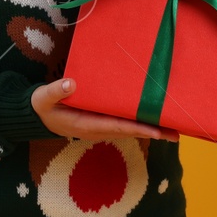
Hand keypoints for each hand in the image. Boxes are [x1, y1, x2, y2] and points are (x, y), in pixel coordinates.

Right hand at [31, 79, 178, 141]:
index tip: (157, 131)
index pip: (117, 127)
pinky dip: (141, 121)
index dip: (138, 129)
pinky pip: (125, 122)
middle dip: (153, 132)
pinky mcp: (103, 120)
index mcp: (88, 125)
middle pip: (130, 131)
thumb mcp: (43, 98)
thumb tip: (71, 83)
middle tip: (178, 133)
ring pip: (130, 128)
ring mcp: (102, 126)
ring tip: (175, 128)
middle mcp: (99, 128)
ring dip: (151, 128)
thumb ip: (55, 91)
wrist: (38, 116)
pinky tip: (156, 118)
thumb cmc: (42, 106)